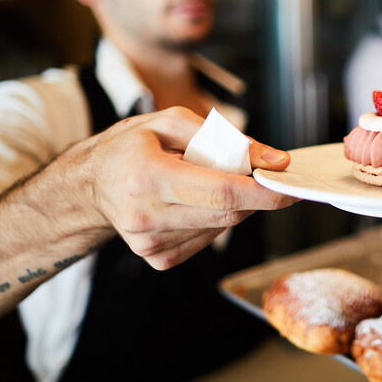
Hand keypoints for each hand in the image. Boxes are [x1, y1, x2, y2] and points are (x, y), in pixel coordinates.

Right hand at [59, 106, 296, 268]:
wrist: (91, 184)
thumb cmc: (131, 146)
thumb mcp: (172, 123)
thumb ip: (227, 139)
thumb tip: (275, 160)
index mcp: (147, 176)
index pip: (222, 192)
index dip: (263, 193)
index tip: (290, 187)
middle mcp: (146, 215)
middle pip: (227, 213)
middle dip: (252, 194)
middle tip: (253, 173)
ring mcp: (150, 243)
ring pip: (222, 227)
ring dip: (230, 204)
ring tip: (203, 181)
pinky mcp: (157, 258)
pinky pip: (208, 238)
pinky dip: (213, 218)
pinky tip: (191, 202)